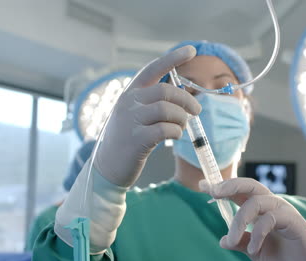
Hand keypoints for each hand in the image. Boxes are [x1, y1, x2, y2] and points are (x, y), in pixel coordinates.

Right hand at [94, 46, 200, 186]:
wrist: (108, 166)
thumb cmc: (128, 139)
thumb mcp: (134, 114)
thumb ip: (152, 103)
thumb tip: (183, 100)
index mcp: (130, 93)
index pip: (153, 69)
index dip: (173, 58)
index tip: (191, 50)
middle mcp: (129, 102)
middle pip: (166, 91)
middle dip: (187, 100)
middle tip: (197, 110)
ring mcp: (131, 120)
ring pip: (168, 110)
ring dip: (182, 119)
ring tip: (181, 127)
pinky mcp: (136, 139)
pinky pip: (166, 130)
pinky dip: (176, 132)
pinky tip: (175, 136)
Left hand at [199, 178, 305, 260]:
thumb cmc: (283, 258)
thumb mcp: (255, 250)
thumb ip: (240, 242)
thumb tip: (222, 240)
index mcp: (260, 208)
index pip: (239, 191)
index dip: (221, 186)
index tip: (202, 186)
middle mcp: (271, 204)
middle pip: (250, 184)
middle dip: (230, 185)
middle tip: (214, 192)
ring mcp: (283, 210)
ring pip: (256, 202)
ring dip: (239, 221)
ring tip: (231, 239)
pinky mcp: (294, 221)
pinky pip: (270, 218)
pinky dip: (257, 233)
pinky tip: (253, 249)